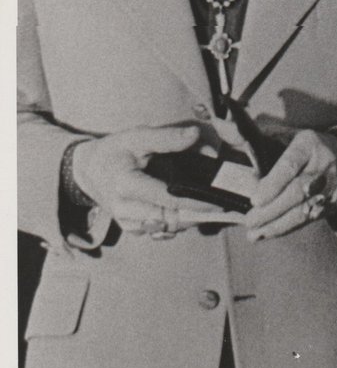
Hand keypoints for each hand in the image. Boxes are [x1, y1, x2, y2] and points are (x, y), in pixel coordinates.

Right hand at [71, 125, 221, 236]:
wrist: (88, 170)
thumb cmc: (115, 151)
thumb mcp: (137, 137)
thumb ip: (166, 137)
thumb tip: (194, 135)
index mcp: (126, 184)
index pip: (168, 199)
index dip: (195, 202)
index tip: (217, 202)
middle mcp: (124, 208)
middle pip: (169, 219)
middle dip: (194, 214)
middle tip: (216, 206)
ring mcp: (126, 221)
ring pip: (165, 229)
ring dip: (186, 221)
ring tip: (204, 208)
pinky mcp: (129, 228)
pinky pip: (157, 232)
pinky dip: (174, 224)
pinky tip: (184, 212)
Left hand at [244, 130, 336, 240]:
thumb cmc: (310, 148)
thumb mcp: (292, 136)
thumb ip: (267, 143)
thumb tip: (242, 152)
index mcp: (309, 145)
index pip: (290, 165)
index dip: (272, 184)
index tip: (254, 200)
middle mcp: (322, 166)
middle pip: (297, 192)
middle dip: (271, 210)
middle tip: (249, 221)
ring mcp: (330, 188)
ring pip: (303, 210)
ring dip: (277, 225)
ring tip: (254, 234)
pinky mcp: (333, 204)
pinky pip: (308, 219)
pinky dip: (286, 228)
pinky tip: (268, 233)